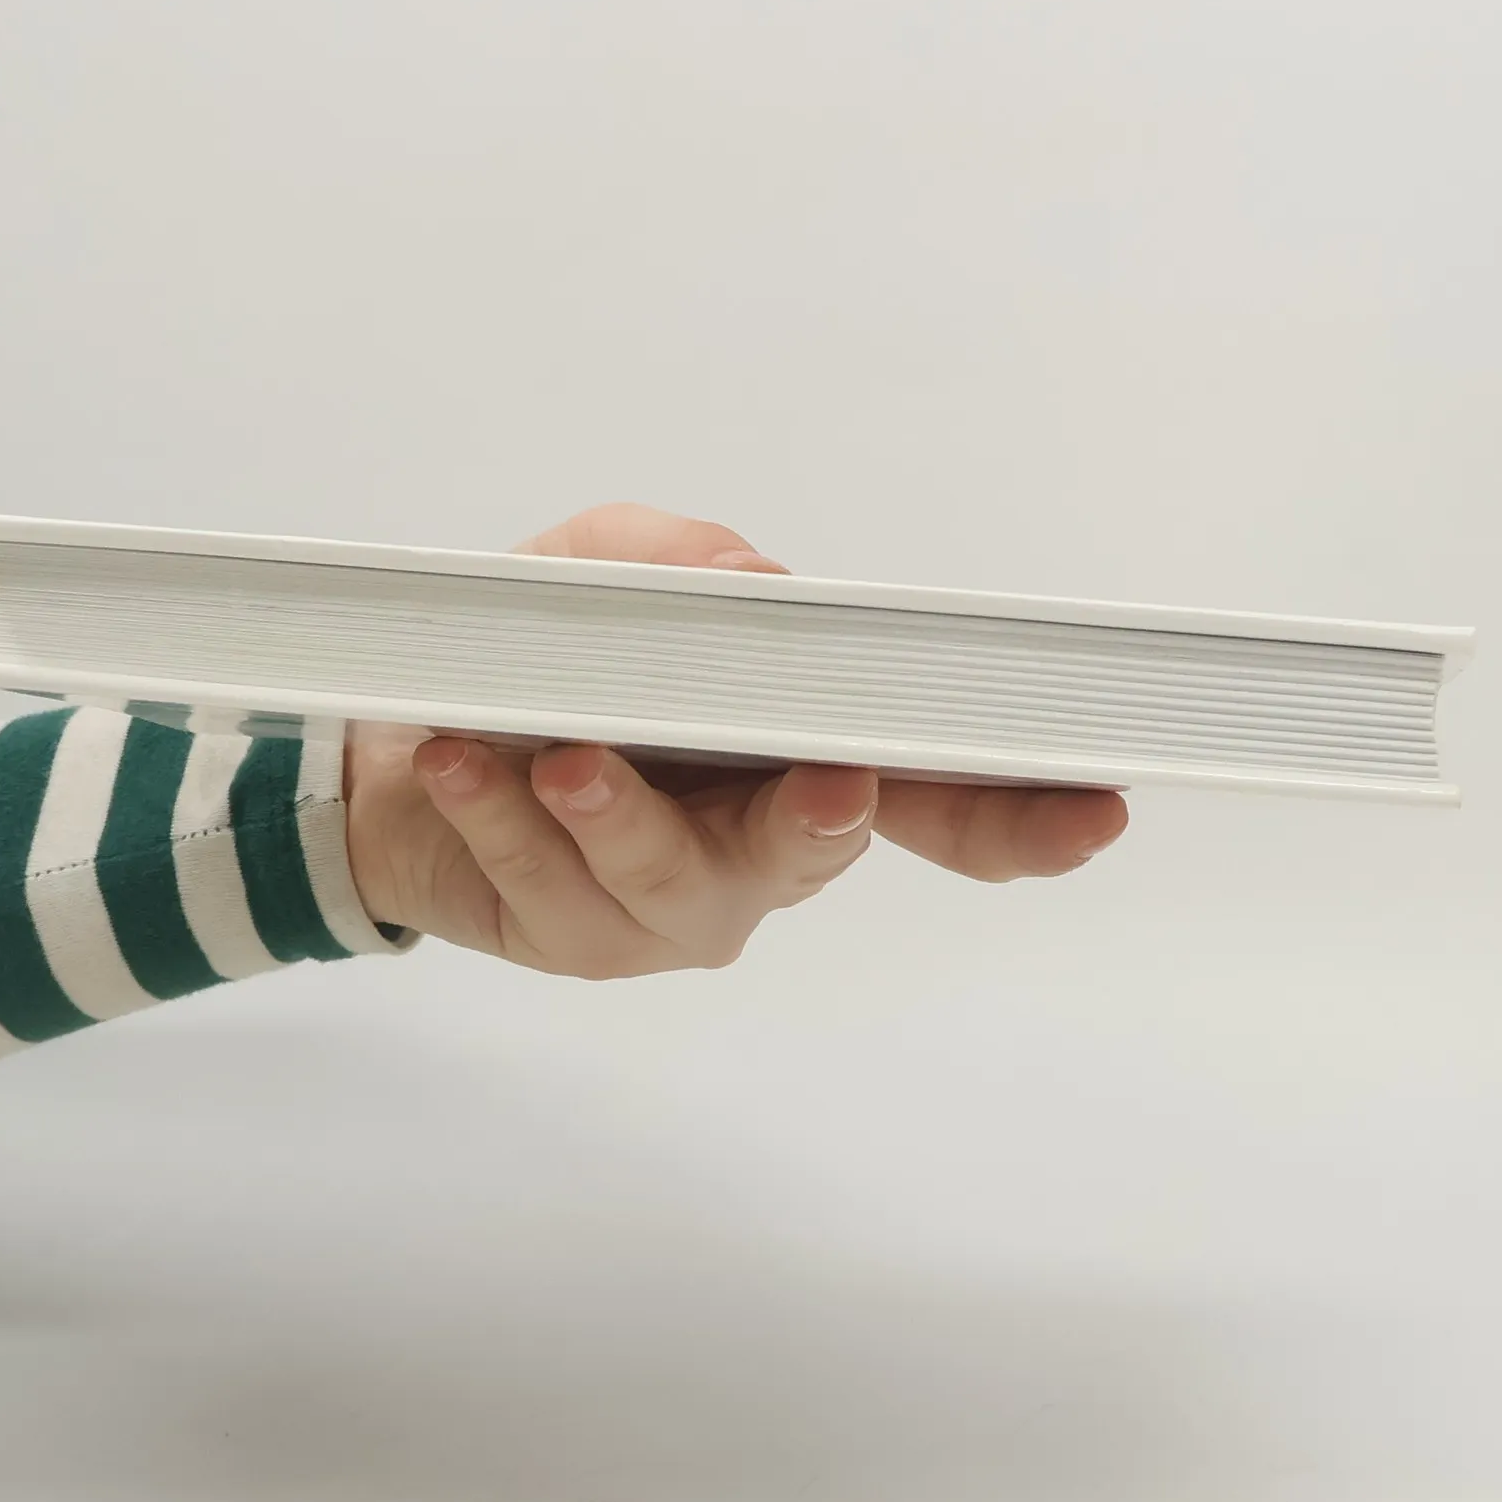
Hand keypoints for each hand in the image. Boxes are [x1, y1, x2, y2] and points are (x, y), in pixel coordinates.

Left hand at [342, 503, 1128, 976]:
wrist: (408, 758)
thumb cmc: (543, 664)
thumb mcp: (599, 577)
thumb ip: (671, 563)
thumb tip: (753, 582)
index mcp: (806, 756)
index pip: (937, 795)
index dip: (1022, 813)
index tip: (1093, 807)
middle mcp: (763, 844)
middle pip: (826, 848)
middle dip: (824, 818)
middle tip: (832, 782)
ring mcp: (677, 905)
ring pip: (674, 877)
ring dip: (620, 812)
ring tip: (563, 754)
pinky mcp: (582, 938)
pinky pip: (551, 883)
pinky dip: (503, 815)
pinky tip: (467, 761)